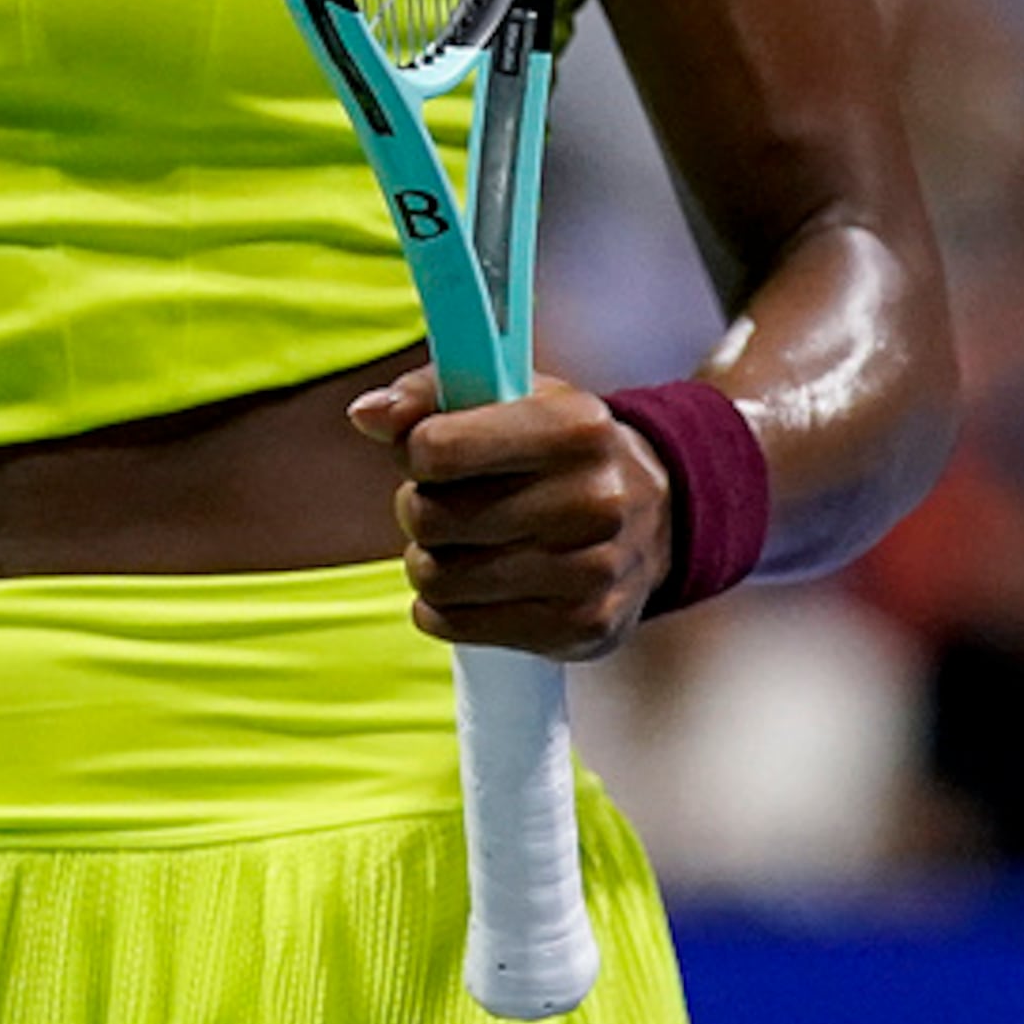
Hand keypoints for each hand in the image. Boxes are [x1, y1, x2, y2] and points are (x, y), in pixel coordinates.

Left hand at [349, 366, 672, 660]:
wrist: (658, 515)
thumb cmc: (557, 448)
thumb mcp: (507, 395)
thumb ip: (428, 394)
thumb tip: (364, 415)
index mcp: (575, 427)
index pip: (438, 449)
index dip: (414, 451)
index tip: (429, 452)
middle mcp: (594, 500)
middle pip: (430, 517)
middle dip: (419, 507)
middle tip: (446, 502)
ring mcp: (592, 572)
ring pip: (438, 578)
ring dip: (430, 561)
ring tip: (462, 544)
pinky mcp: (581, 629)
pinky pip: (456, 625)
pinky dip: (444, 607)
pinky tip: (472, 585)